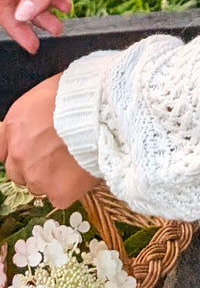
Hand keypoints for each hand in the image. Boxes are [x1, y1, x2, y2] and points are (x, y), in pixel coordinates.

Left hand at [0, 75, 101, 207]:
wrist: (103, 109)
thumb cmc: (80, 91)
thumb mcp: (47, 91)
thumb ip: (34, 114)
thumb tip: (39, 121)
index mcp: (14, 126)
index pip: (3, 151)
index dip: (19, 152)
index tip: (32, 150)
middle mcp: (19, 154)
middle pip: (19, 172)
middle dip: (36, 166)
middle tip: (60, 154)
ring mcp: (37, 176)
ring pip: (40, 186)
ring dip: (53, 178)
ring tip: (77, 162)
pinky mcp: (59, 191)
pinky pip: (61, 197)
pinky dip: (71, 188)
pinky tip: (85, 172)